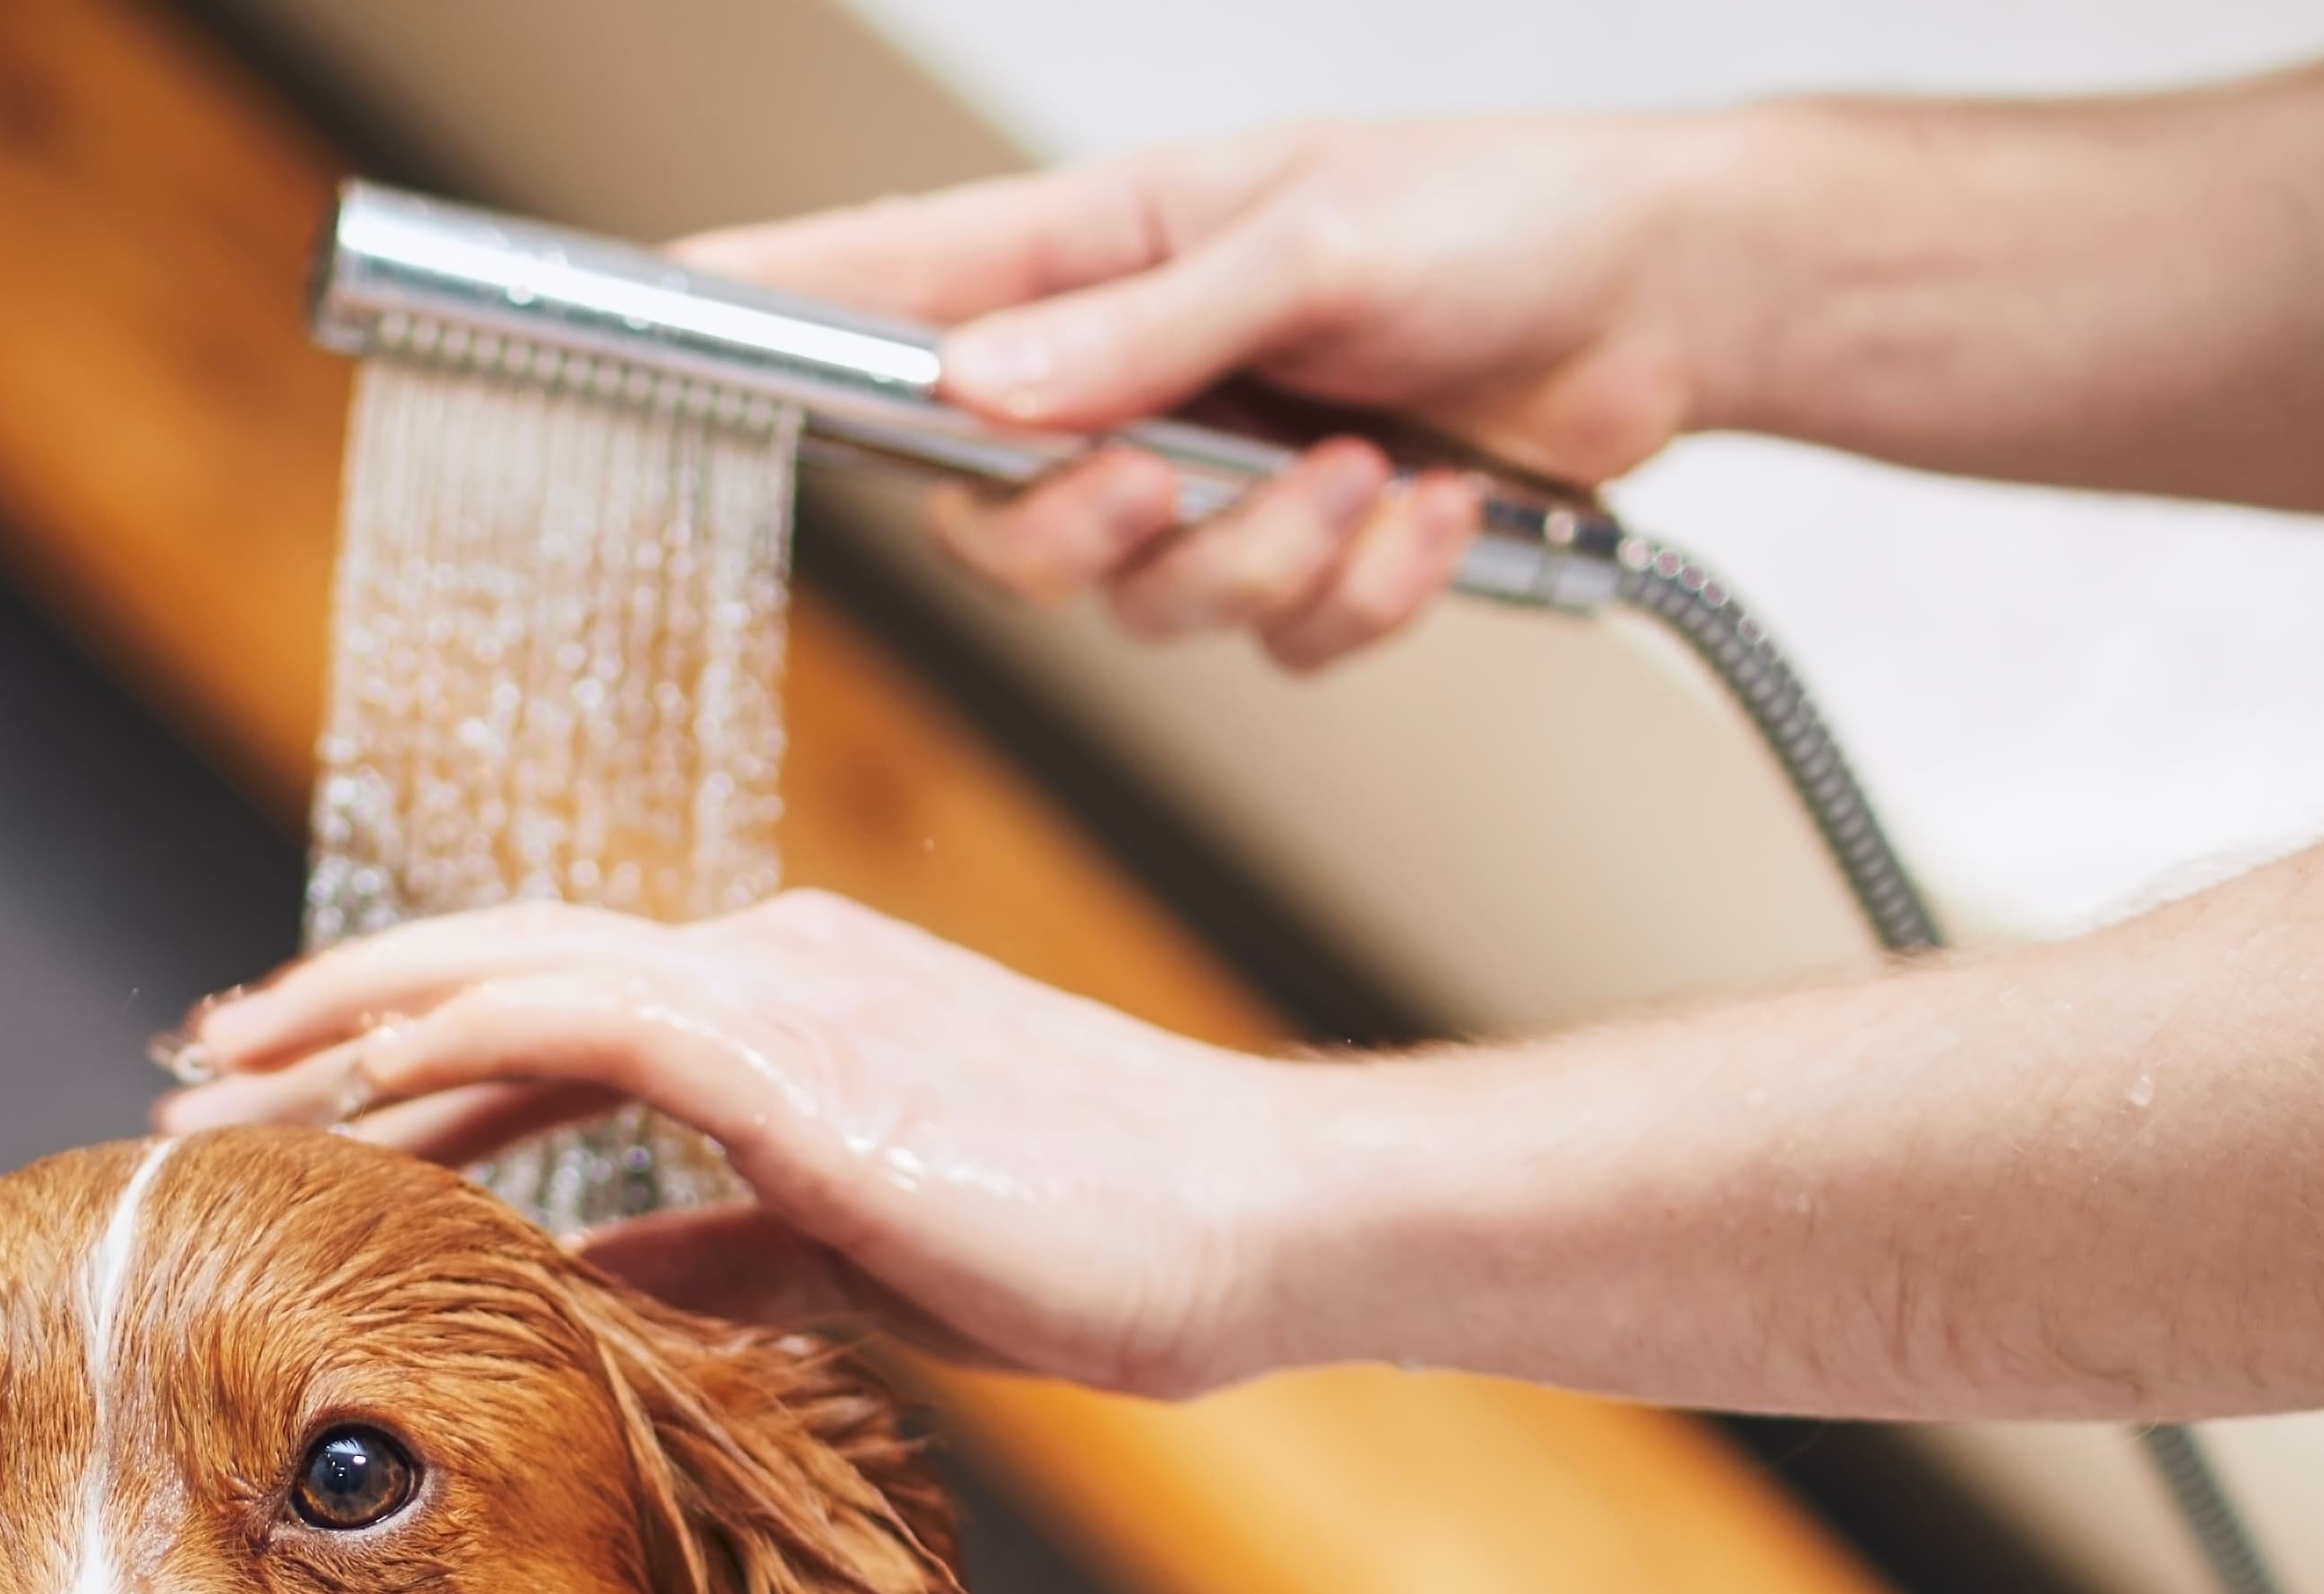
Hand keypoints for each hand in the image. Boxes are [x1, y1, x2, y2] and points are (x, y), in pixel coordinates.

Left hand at [152, 892, 1316, 1400]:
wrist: (1258, 1221)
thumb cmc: (1100, 1247)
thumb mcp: (859, 1260)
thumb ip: (718, 1251)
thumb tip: (590, 1276)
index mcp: (784, 1010)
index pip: (548, 1008)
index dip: (404, 1045)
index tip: (283, 1098)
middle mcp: (767, 968)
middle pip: (492, 965)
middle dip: (328, 1014)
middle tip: (192, 1066)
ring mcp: (783, 995)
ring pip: (509, 971)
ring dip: (351, 1023)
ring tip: (225, 1079)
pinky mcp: (803, 1051)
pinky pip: (590, 1018)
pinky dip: (466, 1035)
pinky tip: (365, 1089)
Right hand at [684, 116, 1743, 669]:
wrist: (1669, 298)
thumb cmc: (1499, 215)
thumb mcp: (1315, 238)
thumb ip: (1142, 329)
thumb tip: (979, 389)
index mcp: (1095, 256)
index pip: (884, 286)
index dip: (762, 303)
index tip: (653, 305)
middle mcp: (1123, 376)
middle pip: (988, 521)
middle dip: (1083, 535)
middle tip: (1170, 486)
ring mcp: (1202, 478)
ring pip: (1135, 610)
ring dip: (1265, 561)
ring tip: (1373, 471)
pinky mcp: (1292, 560)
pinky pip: (1269, 647)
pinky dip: (1361, 592)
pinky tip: (1435, 508)